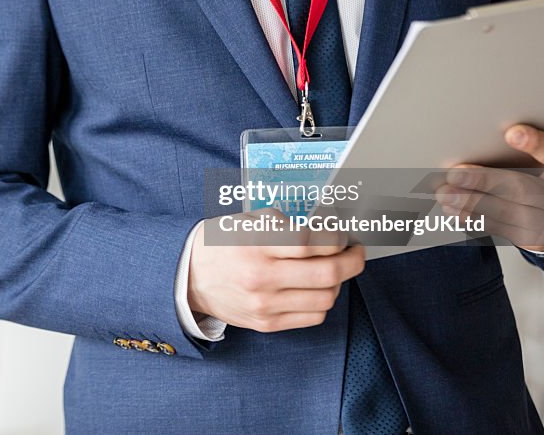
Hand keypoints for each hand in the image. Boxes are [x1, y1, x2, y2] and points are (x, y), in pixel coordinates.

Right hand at [186, 210, 364, 331]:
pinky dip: (323, 300)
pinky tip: (316, 287)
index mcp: (255, 244)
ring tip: (333, 268)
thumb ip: (284, 223)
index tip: (342, 232)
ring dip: (339, 281)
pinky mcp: (267, 323)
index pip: (311, 242)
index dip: (336, 236)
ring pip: (326, 297)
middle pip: (327, 273)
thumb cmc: (220, 243)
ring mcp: (265, 304)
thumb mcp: (246, 220)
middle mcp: (262, 277)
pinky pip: (313, 316)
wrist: (188, 277)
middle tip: (355, 251)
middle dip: (352, 260)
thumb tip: (326, 226)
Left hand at [435, 104, 543, 250]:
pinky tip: (452, 209)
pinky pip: (497, 228)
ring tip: (445, 193)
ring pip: (505, 212)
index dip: (536, 144)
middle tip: (456, 172)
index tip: (512, 133)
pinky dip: (472, 218)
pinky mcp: (531, 238)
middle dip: (485, 180)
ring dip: (470, 203)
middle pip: (522, 188)